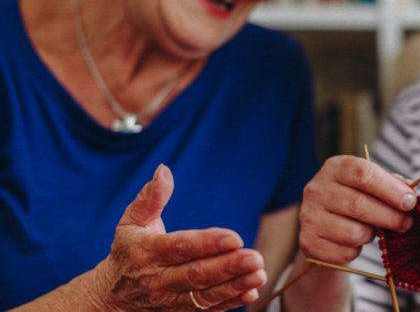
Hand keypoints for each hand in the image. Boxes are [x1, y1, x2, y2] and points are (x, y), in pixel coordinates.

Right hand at [95, 164, 266, 310]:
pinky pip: (207, 310)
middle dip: (228, 267)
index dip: (208, 243)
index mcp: (147, 252)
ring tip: (259, 274)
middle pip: (197, 274)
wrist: (112, 297)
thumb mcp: (131, 222)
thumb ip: (151, 197)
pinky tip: (250, 291)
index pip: (181, 247)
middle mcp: (159, 280)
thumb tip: (164, 170)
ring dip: (234, 285)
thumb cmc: (128, 250)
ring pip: (205, 295)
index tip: (234, 238)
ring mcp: (170, 300)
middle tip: (255, 258)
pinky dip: (230, 302)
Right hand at [299, 155, 416, 263]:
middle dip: (390, 216)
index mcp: (334, 167)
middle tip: (406, 223)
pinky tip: (355, 242)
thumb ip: (392, 184)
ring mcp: (309, 216)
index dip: (390, 189)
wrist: (325, 224)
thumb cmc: (355, 198)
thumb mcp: (371, 184)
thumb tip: (411, 192)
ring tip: (374, 231)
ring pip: (353, 232)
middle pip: (358, 204)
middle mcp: (316, 189)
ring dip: (372, 235)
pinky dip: (357, 251)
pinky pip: (345, 252)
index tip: (409, 202)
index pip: (362, 173)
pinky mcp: (308, 241)